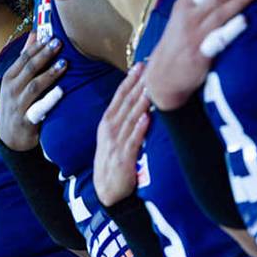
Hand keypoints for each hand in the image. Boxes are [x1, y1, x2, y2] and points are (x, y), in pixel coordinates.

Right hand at [0, 33, 65, 150]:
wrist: (10, 137)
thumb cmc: (17, 103)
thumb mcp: (15, 81)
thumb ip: (25, 58)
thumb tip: (35, 34)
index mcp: (9, 78)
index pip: (23, 59)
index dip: (37, 47)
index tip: (51, 36)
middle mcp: (11, 90)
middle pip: (29, 69)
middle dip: (44, 55)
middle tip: (59, 43)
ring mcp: (18, 105)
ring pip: (34, 86)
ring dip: (49, 73)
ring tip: (64, 63)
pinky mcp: (26, 120)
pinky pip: (39, 108)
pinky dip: (50, 99)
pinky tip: (62, 91)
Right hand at [93, 64, 151, 206]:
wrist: (106, 191)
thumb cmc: (113, 161)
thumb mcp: (114, 137)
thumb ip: (125, 120)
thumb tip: (139, 101)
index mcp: (107, 122)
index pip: (119, 97)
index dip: (129, 81)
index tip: (140, 65)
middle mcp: (110, 129)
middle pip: (125, 103)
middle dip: (137, 85)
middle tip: (149, 67)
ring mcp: (116, 143)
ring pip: (131, 118)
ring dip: (140, 102)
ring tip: (151, 87)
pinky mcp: (123, 157)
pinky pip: (133, 140)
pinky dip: (140, 128)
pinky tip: (147, 117)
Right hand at [144, 0, 256, 110]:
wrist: (164, 74)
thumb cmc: (178, 37)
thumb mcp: (181, 7)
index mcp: (184, 4)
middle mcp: (188, 16)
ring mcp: (194, 35)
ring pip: (218, 14)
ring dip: (238, 0)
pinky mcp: (200, 54)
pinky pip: (217, 40)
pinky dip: (230, 29)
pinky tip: (244, 21)